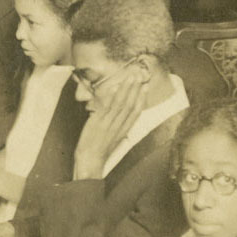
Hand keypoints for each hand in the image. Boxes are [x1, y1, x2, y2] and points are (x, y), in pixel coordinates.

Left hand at [71, 62, 152, 180]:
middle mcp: (119, 125)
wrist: (90, 160)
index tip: (145, 87)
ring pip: (120, 103)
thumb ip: (119, 127)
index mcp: (124, 130)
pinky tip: (115, 88)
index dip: (142, 98)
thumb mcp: (114, 138)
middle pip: (130, 104)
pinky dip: (111, 97)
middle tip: (139, 75)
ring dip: (126, 89)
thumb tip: (122, 117)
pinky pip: (107, 107)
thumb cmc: (100, 150)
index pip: (136, 112)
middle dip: (135, 89)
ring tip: (130, 77)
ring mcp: (109, 123)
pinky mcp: (98, 122)